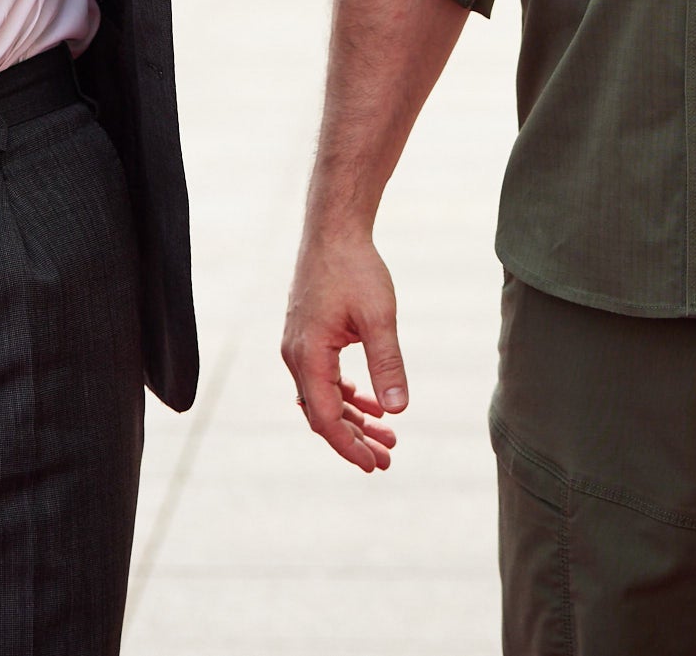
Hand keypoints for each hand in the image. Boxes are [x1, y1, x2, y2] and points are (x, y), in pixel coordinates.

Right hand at [281, 219, 407, 470]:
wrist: (333, 231)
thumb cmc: (355, 269)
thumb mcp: (379, 318)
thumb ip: (387, 364)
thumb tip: (399, 409)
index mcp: (309, 355)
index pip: (325, 418)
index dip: (349, 446)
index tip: (373, 464)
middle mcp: (297, 355)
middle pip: (322, 413)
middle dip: (354, 439)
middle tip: (388, 458)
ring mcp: (299, 346)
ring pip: (323, 397)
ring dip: (353, 418)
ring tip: (387, 435)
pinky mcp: (307, 336)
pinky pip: (323, 378)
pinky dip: (345, 395)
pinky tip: (370, 402)